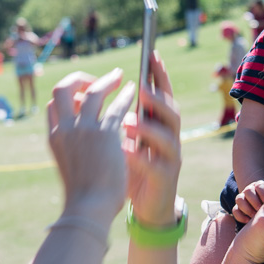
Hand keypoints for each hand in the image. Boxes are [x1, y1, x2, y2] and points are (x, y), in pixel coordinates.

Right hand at [47, 68, 133, 222]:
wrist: (88, 209)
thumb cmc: (84, 196)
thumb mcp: (71, 168)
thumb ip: (75, 150)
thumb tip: (88, 144)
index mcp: (55, 139)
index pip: (52, 106)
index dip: (66, 97)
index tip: (81, 97)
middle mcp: (65, 129)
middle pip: (62, 89)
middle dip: (78, 79)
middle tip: (94, 81)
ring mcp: (83, 129)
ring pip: (92, 91)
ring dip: (106, 80)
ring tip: (118, 76)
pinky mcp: (105, 134)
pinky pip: (116, 106)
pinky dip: (125, 95)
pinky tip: (132, 91)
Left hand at [123, 52, 181, 225]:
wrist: (148, 209)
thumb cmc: (134, 169)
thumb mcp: (125, 140)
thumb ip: (117, 119)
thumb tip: (91, 94)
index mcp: (160, 126)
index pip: (162, 95)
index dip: (160, 75)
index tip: (152, 54)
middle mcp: (170, 139)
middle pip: (172, 113)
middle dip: (157, 98)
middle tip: (140, 88)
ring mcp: (170, 159)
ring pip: (168, 139)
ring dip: (148, 128)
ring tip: (127, 122)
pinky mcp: (164, 180)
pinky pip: (155, 167)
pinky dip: (140, 158)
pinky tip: (126, 152)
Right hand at [232, 179, 263, 223]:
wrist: (263, 202)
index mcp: (260, 185)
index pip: (259, 185)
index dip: (262, 193)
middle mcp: (250, 189)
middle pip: (248, 191)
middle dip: (254, 201)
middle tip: (260, 210)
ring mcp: (243, 198)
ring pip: (239, 199)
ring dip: (246, 208)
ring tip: (254, 216)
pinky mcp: (238, 207)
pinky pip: (235, 210)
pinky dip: (240, 216)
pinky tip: (247, 221)